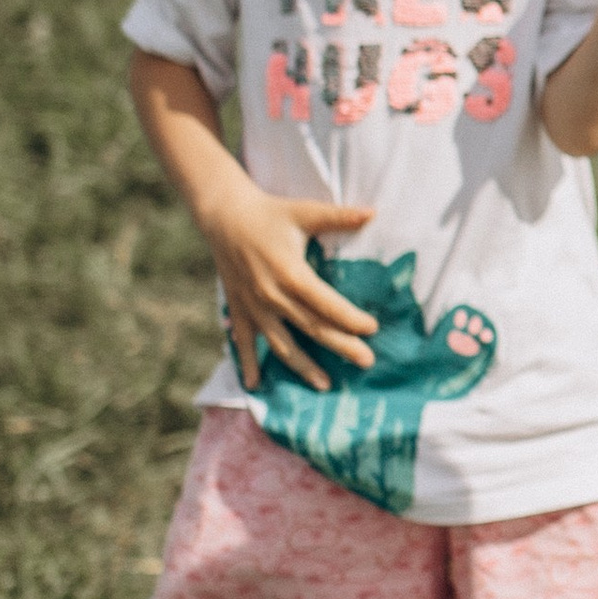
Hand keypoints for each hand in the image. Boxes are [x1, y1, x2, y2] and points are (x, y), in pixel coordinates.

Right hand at [204, 187, 378, 390]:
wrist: (224, 216)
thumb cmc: (270, 213)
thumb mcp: (305, 212)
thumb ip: (339, 216)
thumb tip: (373, 212)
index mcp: (291, 273)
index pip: (327, 304)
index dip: (351, 318)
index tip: (372, 329)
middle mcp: (272, 296)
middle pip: (311, 328)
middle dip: (341, 347)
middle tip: (367, 362)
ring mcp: (254, 307)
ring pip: (282, 344)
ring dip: (303, 367)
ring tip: (325, 385)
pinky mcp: (239, 310)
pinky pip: (244, 343)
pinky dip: (248, 365)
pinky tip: (256, 386)